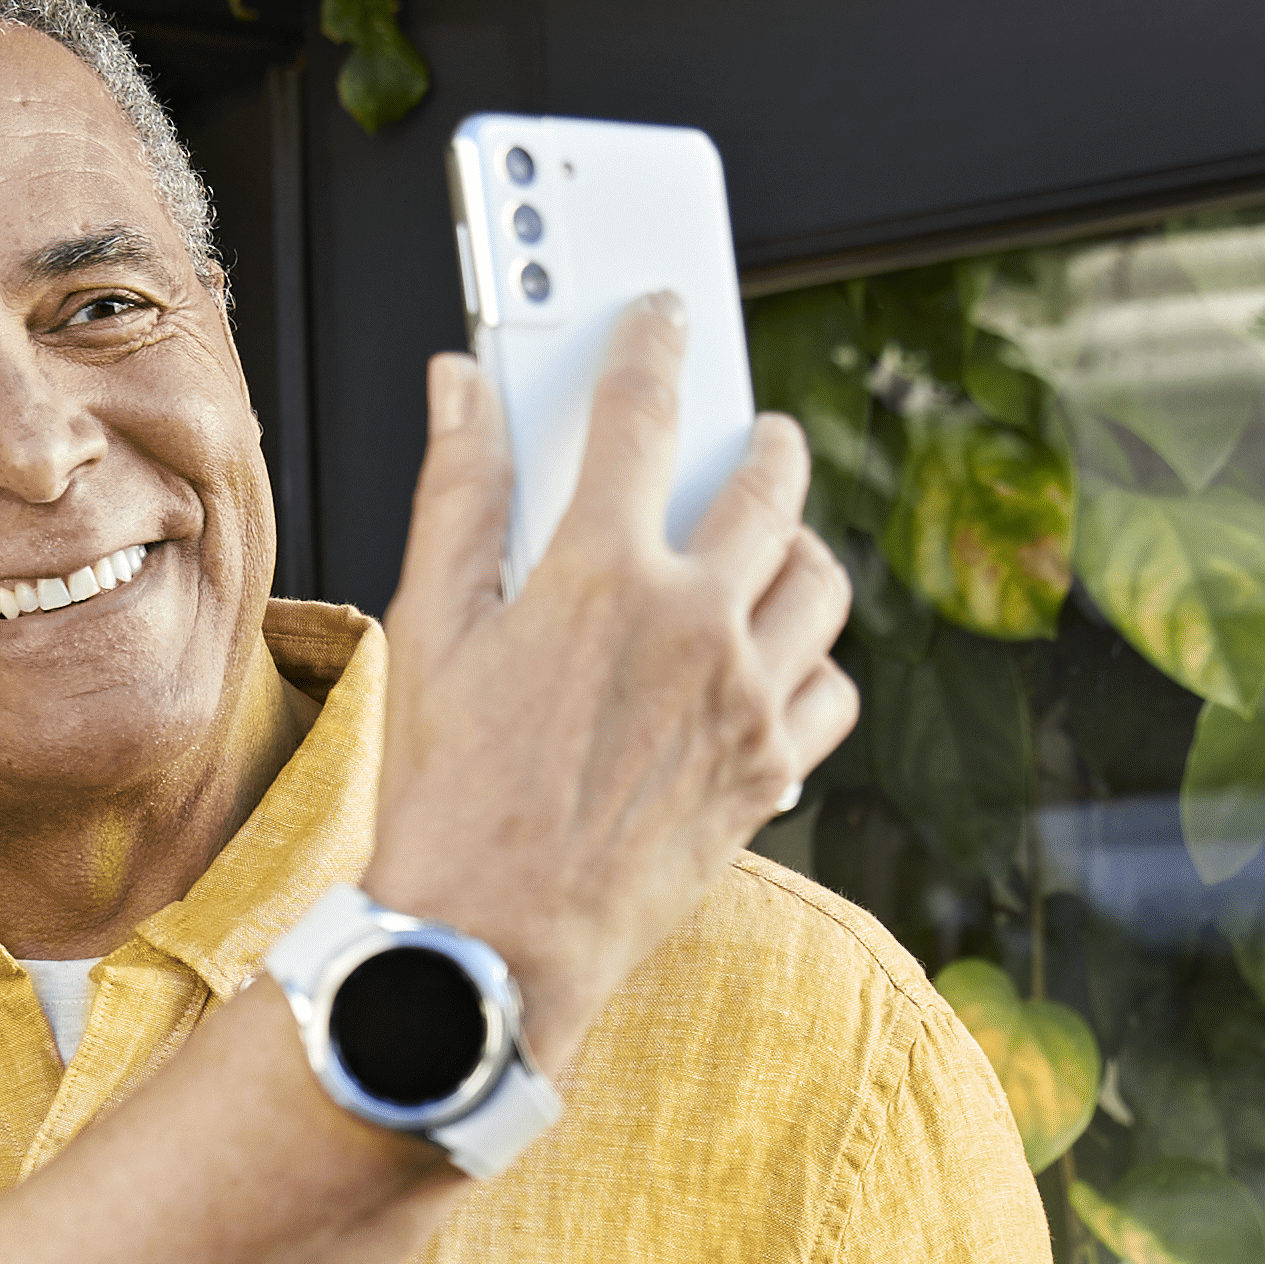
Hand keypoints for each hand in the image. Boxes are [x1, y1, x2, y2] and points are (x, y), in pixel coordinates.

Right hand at [357, 297, 855, 1071]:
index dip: (653, 347)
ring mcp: (745, 701)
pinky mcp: (769, 772)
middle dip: (763, 441)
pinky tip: (768, 664)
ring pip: (822, 583)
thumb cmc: (444, 792)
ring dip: (798, 548)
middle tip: (751, 436)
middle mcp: (694, 625)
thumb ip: (458, 493)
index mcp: (601, 574)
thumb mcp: (430, 628)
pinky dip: (810, 666)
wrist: (488, 943)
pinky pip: (834, 691)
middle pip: (769, 485)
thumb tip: (458, 385)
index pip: (642, 412)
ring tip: (766, 547)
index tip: (663, 320)